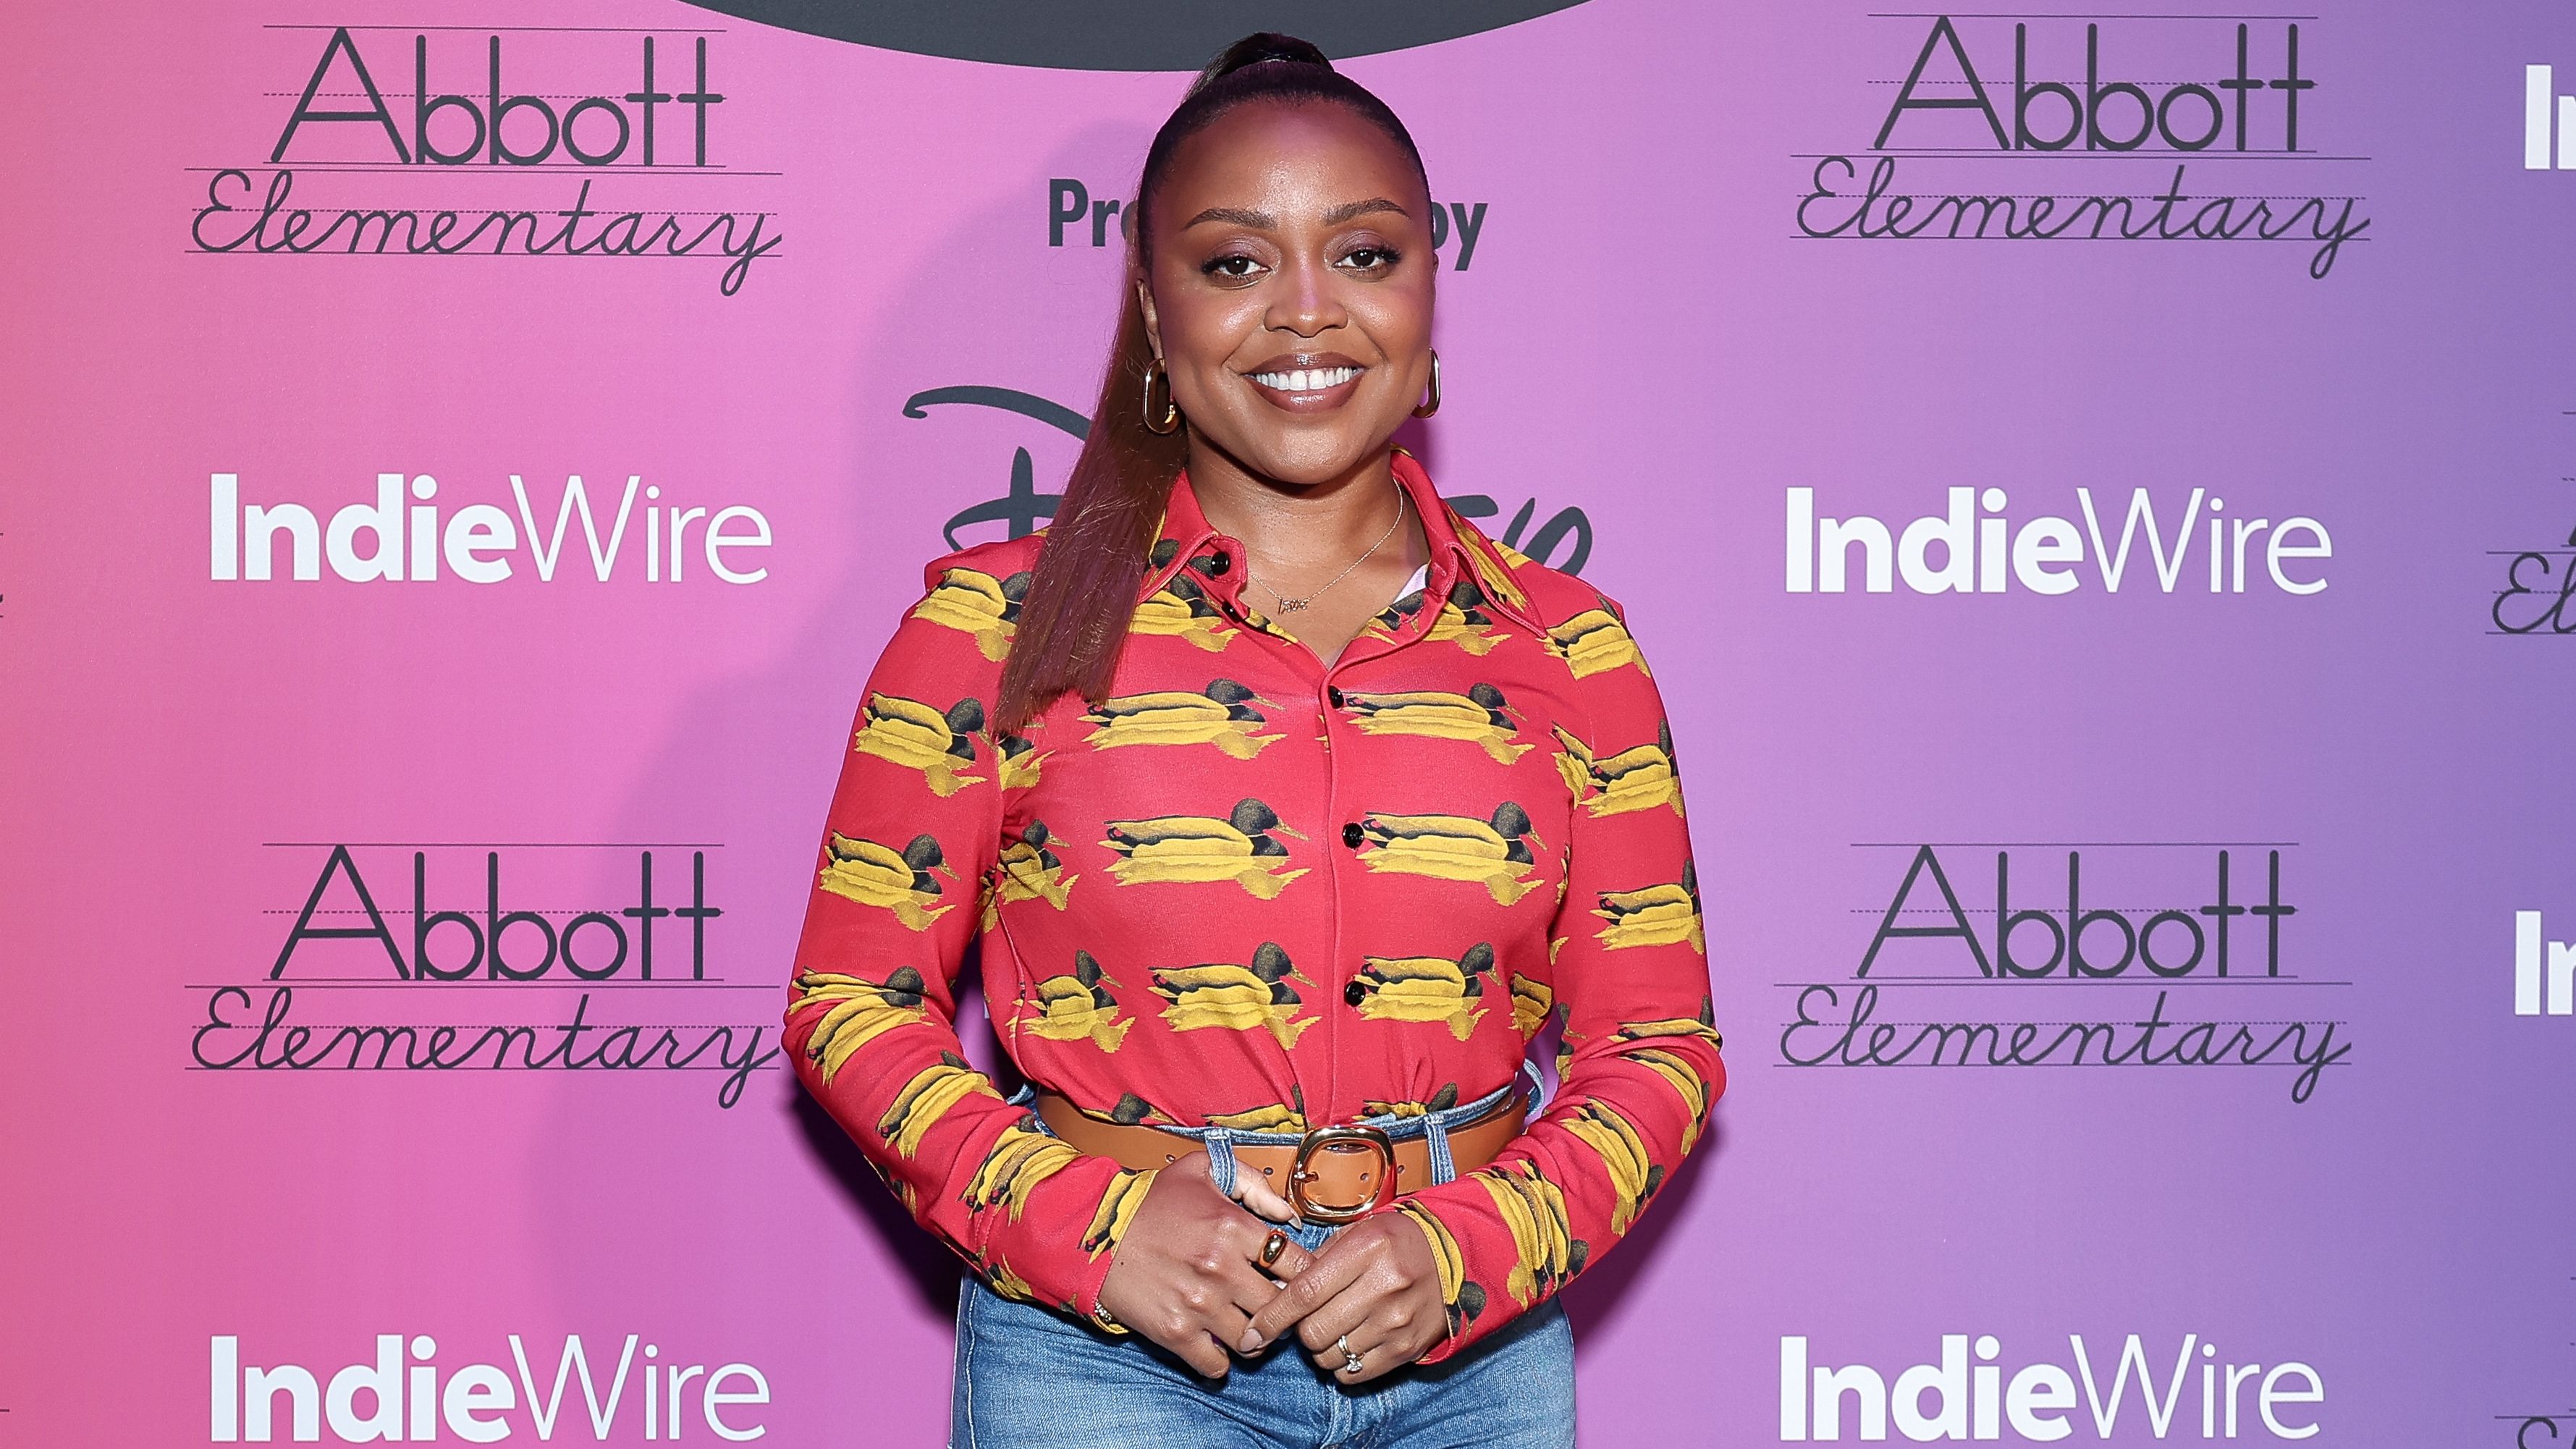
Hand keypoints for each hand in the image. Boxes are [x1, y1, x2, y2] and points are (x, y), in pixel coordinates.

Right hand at [1093, 1152, 1314, 1377]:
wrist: (1093, 1231)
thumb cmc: (1151, 1200)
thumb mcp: (1202, 1169)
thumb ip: (1253, 1183)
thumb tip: (1289, 1216)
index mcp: (1234, 1227)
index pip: (1298, 1264)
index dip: (1304, 1275)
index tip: (1294, 1280)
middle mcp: (1221, 1268)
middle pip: (1280, 1307)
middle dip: (1282, 1311)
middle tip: (1273, 1308)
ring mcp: (1199, 1304)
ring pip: (1253, 1341)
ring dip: (1254, 1339)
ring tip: (1246, 1328)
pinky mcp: (1175, 1332)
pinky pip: (1217, 1365)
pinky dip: (1220, 1361)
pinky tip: (1215, 1346)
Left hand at [1238, 1210, 1447, 1383]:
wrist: (1454, 1258)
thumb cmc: (1396, 1242)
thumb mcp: (1358, 1234)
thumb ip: (1316, 1261)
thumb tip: (1275, 1293)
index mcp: (1367, 1250)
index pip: (1305, 1292)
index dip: (1273, 1316)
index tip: (1253, 1332)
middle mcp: (1384, 1286)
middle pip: (1314, 1330)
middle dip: (1300, 1331)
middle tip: (1309, 1318)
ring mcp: (1398, 1321)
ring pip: (1331, 1356)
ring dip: (1321, 1348)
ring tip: (1335, 1327)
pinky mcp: (1407, 1348)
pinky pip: (1354, 1372)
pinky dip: (1342, 1363)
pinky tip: (1351, 1342)